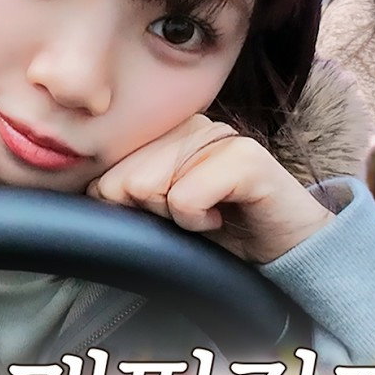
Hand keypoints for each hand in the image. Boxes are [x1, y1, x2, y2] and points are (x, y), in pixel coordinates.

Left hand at [87, 115, 333, 263]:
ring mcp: (218, 136)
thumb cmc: (221, 230)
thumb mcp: (163, 211)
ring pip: (148, 185)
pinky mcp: (244, 158)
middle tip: (191, 215)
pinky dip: (199, 221)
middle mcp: (190, 126)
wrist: (285, 248)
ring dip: (177, 218)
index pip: (106, 172)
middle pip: (123, 180)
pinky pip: (185, 199)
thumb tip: (88, 193)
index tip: (166, 213)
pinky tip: (223, 216)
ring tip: (209, 213)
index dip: (127, 207)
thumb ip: (127, 193)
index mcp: (166, 134)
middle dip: (152, 213)